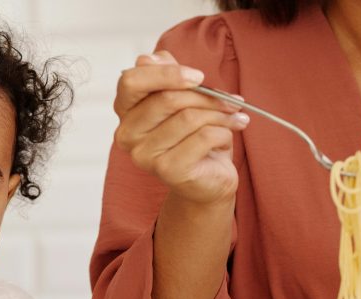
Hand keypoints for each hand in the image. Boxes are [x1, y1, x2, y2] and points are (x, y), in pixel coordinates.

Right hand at [114, 51, 246, 204]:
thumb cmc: (194, 135)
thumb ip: (165, 74)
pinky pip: (203, 137)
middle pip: (167, 99)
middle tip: (231, 100)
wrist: (206, 179)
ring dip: (220, 114)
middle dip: (206, 96)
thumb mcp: (183, 97)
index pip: (130, 81)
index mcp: (126, 112)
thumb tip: (148, 58)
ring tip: (234, 117)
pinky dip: (224, 133)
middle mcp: (127, 135)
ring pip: (188, 117)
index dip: (166, 73)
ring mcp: (143, 155)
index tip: (199, 76)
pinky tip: (227, 138)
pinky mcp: (166, 170)